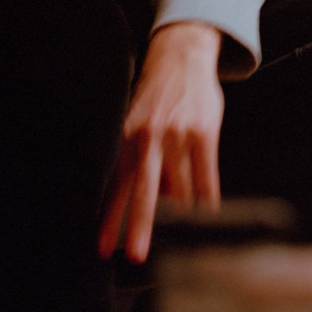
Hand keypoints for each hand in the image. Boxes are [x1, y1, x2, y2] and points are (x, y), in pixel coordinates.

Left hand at [99, 21, 223, 261]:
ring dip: (180, 218)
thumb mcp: (139, 123)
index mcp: (128, 138)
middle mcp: (150, 137)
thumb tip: (155, 203)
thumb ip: (140, 160)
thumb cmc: (159, 98)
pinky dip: (207, 199)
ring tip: (182, 242)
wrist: (182, 55)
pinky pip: (206, 176)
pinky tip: (208, 217)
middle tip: (135, 256)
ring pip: (180, 189)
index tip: (103, 248)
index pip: (117, 186)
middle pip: (145, 190)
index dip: (111, 218)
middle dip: (140, 225)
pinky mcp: (204, 132)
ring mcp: (178, 135)